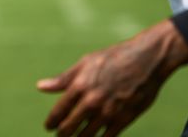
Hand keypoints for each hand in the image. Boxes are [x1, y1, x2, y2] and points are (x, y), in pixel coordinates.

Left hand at [36, 19, 187, 136]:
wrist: (146, 60)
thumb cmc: (113, 58)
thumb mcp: (85, 63)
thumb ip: (63, 79)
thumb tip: (40, 87)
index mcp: (79, 86)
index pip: (59, 112)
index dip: (52, 122)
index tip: (49, 126)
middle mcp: (92, 101)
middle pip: (70, 127)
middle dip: (62, 134)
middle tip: (60, 135)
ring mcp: (108, 112)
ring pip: (87, 136)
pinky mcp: (124, 120)